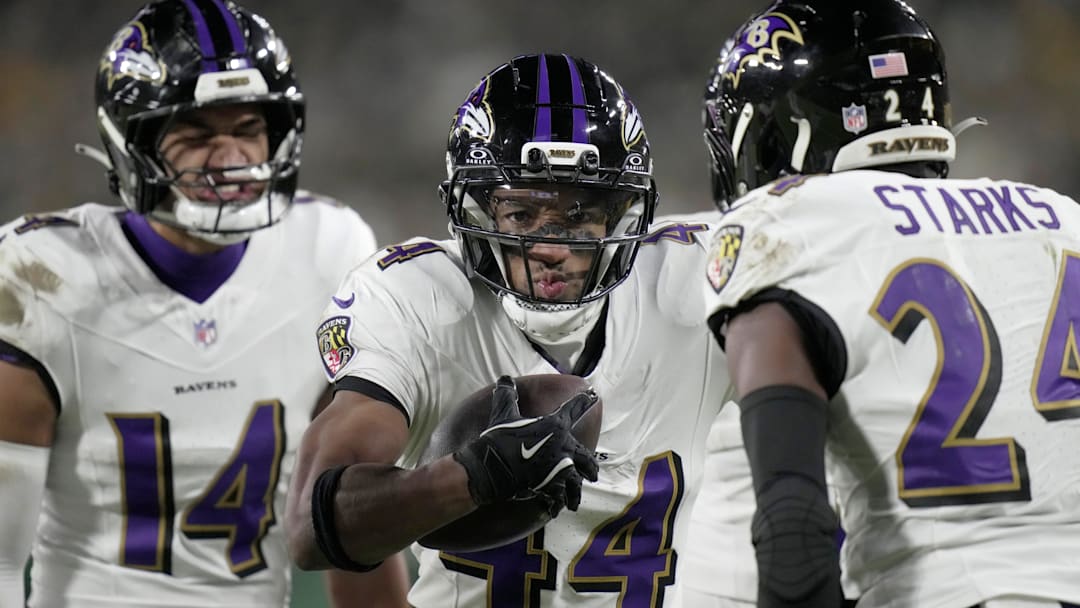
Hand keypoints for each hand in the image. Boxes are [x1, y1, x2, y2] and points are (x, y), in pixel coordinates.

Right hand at [453, 376, 599, 513]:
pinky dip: (558, 503)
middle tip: (592, 472)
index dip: (585, 400)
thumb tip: (504, 378)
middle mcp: (563, 446)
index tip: (594, 396)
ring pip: (576, 481)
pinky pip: (560, 497)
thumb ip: (507, 395)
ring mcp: (560, 468)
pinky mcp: (552, 486)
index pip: (574, 408)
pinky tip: (557, 508)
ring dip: (576, 491)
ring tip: (575, 499)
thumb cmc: (498, 439)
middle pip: (585, 456)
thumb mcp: (503, 413)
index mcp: (555, 425)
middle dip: (590, 466)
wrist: (490, 467)